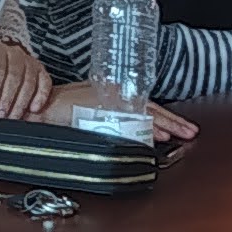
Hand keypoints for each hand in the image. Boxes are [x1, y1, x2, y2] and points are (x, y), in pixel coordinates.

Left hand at [0, 35, 55, 118]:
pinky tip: (33, 109)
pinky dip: (41, 96)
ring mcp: (31, 62)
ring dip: (21, 102)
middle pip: (14, 76)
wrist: (1, 66)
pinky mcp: (42, 71)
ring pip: (30, 82)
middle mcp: (15, 53)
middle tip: (0, 116)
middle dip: (7, 99)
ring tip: (13, 118)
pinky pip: (45, 83)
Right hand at [41, 75, 198, 143]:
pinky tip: (155, 136)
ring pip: (144, 113)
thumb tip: (134, 132)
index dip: (166, 117)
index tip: (181, 127)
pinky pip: (128, 120)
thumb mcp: (92, 111)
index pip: (147, 106)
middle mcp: (116, 96)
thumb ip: (112, 118)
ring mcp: (110, 102)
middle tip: (190, 131)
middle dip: (173, 121)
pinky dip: (143, 128)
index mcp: (116, 95)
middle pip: (151, 109)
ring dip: (163, 125)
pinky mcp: (102, 110)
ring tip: (179, 134)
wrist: (41, 108)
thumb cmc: (61, 109)